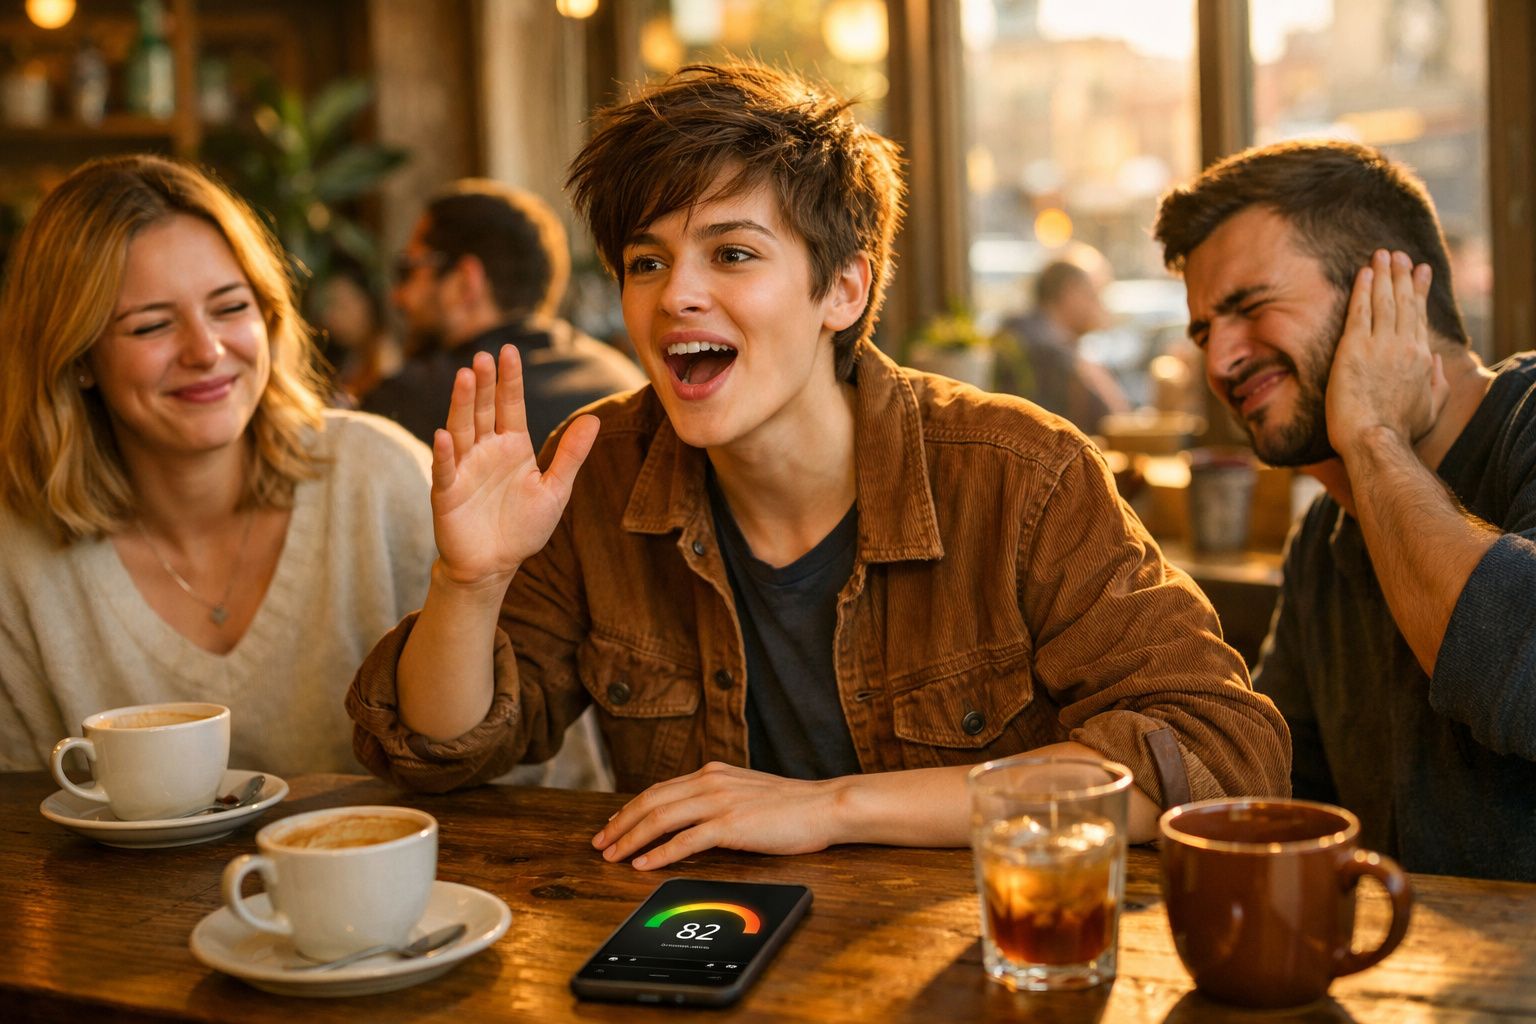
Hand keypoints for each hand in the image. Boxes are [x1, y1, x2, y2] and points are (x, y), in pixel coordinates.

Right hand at [430, 345, 598, 588]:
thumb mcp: (555, 490)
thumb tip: (594, 420)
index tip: (510, 351)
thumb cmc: (523, 527)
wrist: (495, 565)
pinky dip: (445, 453)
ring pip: (462, 430)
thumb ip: (571, 455)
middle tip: (484, 356)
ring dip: (462, 404)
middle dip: (485, 384)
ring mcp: (465, 469)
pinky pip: (446, 469)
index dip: (510, 380)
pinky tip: (444, 434)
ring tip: (465, 377)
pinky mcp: (448, 493)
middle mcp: (486, 450)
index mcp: (513, 446)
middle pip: (484, 410)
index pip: (511, 405)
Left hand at [592, 762, 841, 869]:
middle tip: (600, 842)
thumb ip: (719, 798)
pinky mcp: (731, 825)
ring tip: (612, 855)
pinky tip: (643, 864)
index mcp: (713, 773)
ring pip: (661, 818)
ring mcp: (720, 802)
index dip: (632, 808)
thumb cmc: (793, 806)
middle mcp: (711, 781)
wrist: (826, 806)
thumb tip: (693, 819)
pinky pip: (684, 841)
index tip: (614, 824)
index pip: (660, 789)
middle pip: (651, 800)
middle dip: (620, 823)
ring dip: (631, 838)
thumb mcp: (747, 793)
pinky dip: (659, 853)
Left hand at [1326, 249, 1449, 458]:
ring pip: (1384, 301)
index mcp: (1422, 358)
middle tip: (1398, 255)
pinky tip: (1363, 274)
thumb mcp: (1430, 409)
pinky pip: (1360, 312)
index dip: (1419, 291)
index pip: (1419, 317)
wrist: (1375, 440)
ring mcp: (1380, 345)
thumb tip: (1436, 362)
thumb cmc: (1399, 432)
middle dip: (1401, 275)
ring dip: (1383, 275)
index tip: (1420, 272)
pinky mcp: (1354, 349)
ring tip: (1381, 255)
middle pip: (1403, 303)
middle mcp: (1404, 346)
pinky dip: (1363, 290)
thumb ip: (1437, 383)